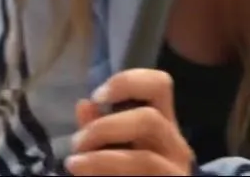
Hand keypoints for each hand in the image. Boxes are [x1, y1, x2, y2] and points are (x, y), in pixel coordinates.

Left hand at [65, 69, 193, 175]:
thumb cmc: (130, 171)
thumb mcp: (116, 148)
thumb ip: (99, 128)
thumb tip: (83, 105)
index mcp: (163, 124)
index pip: (159, 85)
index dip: (129, 82)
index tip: (98, 96)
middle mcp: (175, 145)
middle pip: (149, 120)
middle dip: (105, 128)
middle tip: (77, 143)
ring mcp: (174, 172)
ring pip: (144, 160)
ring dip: (102, 160)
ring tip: (74, 164)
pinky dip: (107, 176)